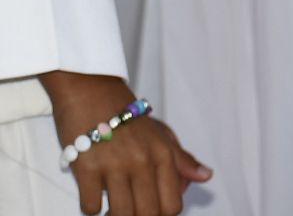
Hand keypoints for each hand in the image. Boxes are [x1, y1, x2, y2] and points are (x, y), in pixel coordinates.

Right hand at [48, 73, 210, 215]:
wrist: (90, 89)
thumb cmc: (126, 116)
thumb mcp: (160, 134)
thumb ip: (182, 160)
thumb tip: (206, 176)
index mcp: (163, 154)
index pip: (172, 206)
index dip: (161, 215)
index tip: (150, 210)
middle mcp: (142, 160)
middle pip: (148, 214)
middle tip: (130, 210)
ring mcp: (114, 165)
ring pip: (121, 215)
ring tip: (111, 207)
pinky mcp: (86, 167)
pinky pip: (91, 206)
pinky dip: (91, 205)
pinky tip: (94, 192)